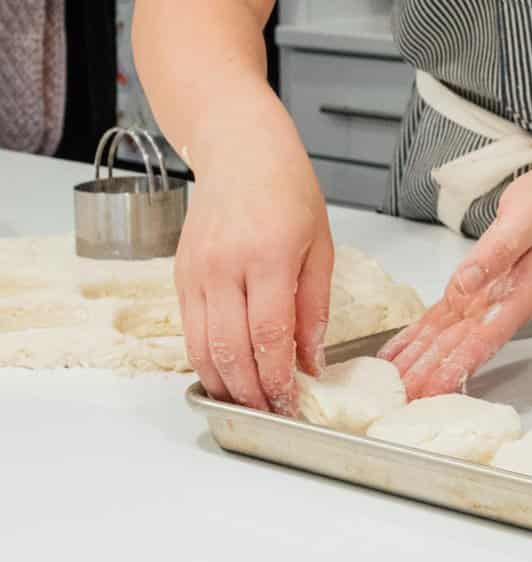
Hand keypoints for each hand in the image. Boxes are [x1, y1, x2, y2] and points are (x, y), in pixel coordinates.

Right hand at [174, 127, 333, 415]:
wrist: (240, 150)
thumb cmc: (287, 188)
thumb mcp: (320, 243)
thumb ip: (315, 306)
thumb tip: (311, 360)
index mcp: (269, 255)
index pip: (269, 334)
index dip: (279, 377)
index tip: (293, 399)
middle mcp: (226, 266)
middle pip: (232, 350)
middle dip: (252, 392)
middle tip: (272, 411)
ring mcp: (197, 272)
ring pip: (202, 349)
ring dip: (225, 385)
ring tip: (250, 402)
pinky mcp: (180, 276)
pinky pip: (188, 332)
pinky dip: (205, 360)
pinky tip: (227, 372)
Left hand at [378, 164, 531, 397]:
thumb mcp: (529, 217)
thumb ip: (498, 251)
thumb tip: (466, 282)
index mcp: (522, 292)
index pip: (486, 338)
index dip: (458, 365)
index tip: (434, 389)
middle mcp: (505, 303)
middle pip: (461, 344)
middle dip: (431, 373)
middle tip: (402, 400)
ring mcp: (490, 297)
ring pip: (448, 335)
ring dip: (422, 359)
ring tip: (396, 385)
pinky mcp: (477, 285)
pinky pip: (444, 314)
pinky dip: (422, 332)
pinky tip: (405, 349)